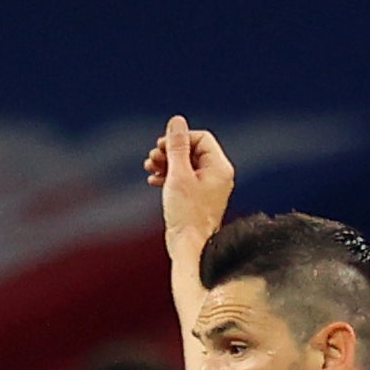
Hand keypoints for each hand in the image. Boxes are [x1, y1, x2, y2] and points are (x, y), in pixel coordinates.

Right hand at [144, 116, 234, 242]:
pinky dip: (169, 176)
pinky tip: (154, 181)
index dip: (179, 139)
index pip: (200, 138)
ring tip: (150, 168)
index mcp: (219, 167)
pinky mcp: (198, 198)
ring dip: (166, 163)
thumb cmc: (186, 214)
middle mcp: (217, 175)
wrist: (190, 247)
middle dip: (169, 152)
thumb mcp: (178, 174)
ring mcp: (208, 188)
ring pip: (186, 165)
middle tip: (152, 158)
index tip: (161, 148)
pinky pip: (184, 179)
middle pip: (192, 150)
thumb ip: (177, 146)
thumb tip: (177, 122)